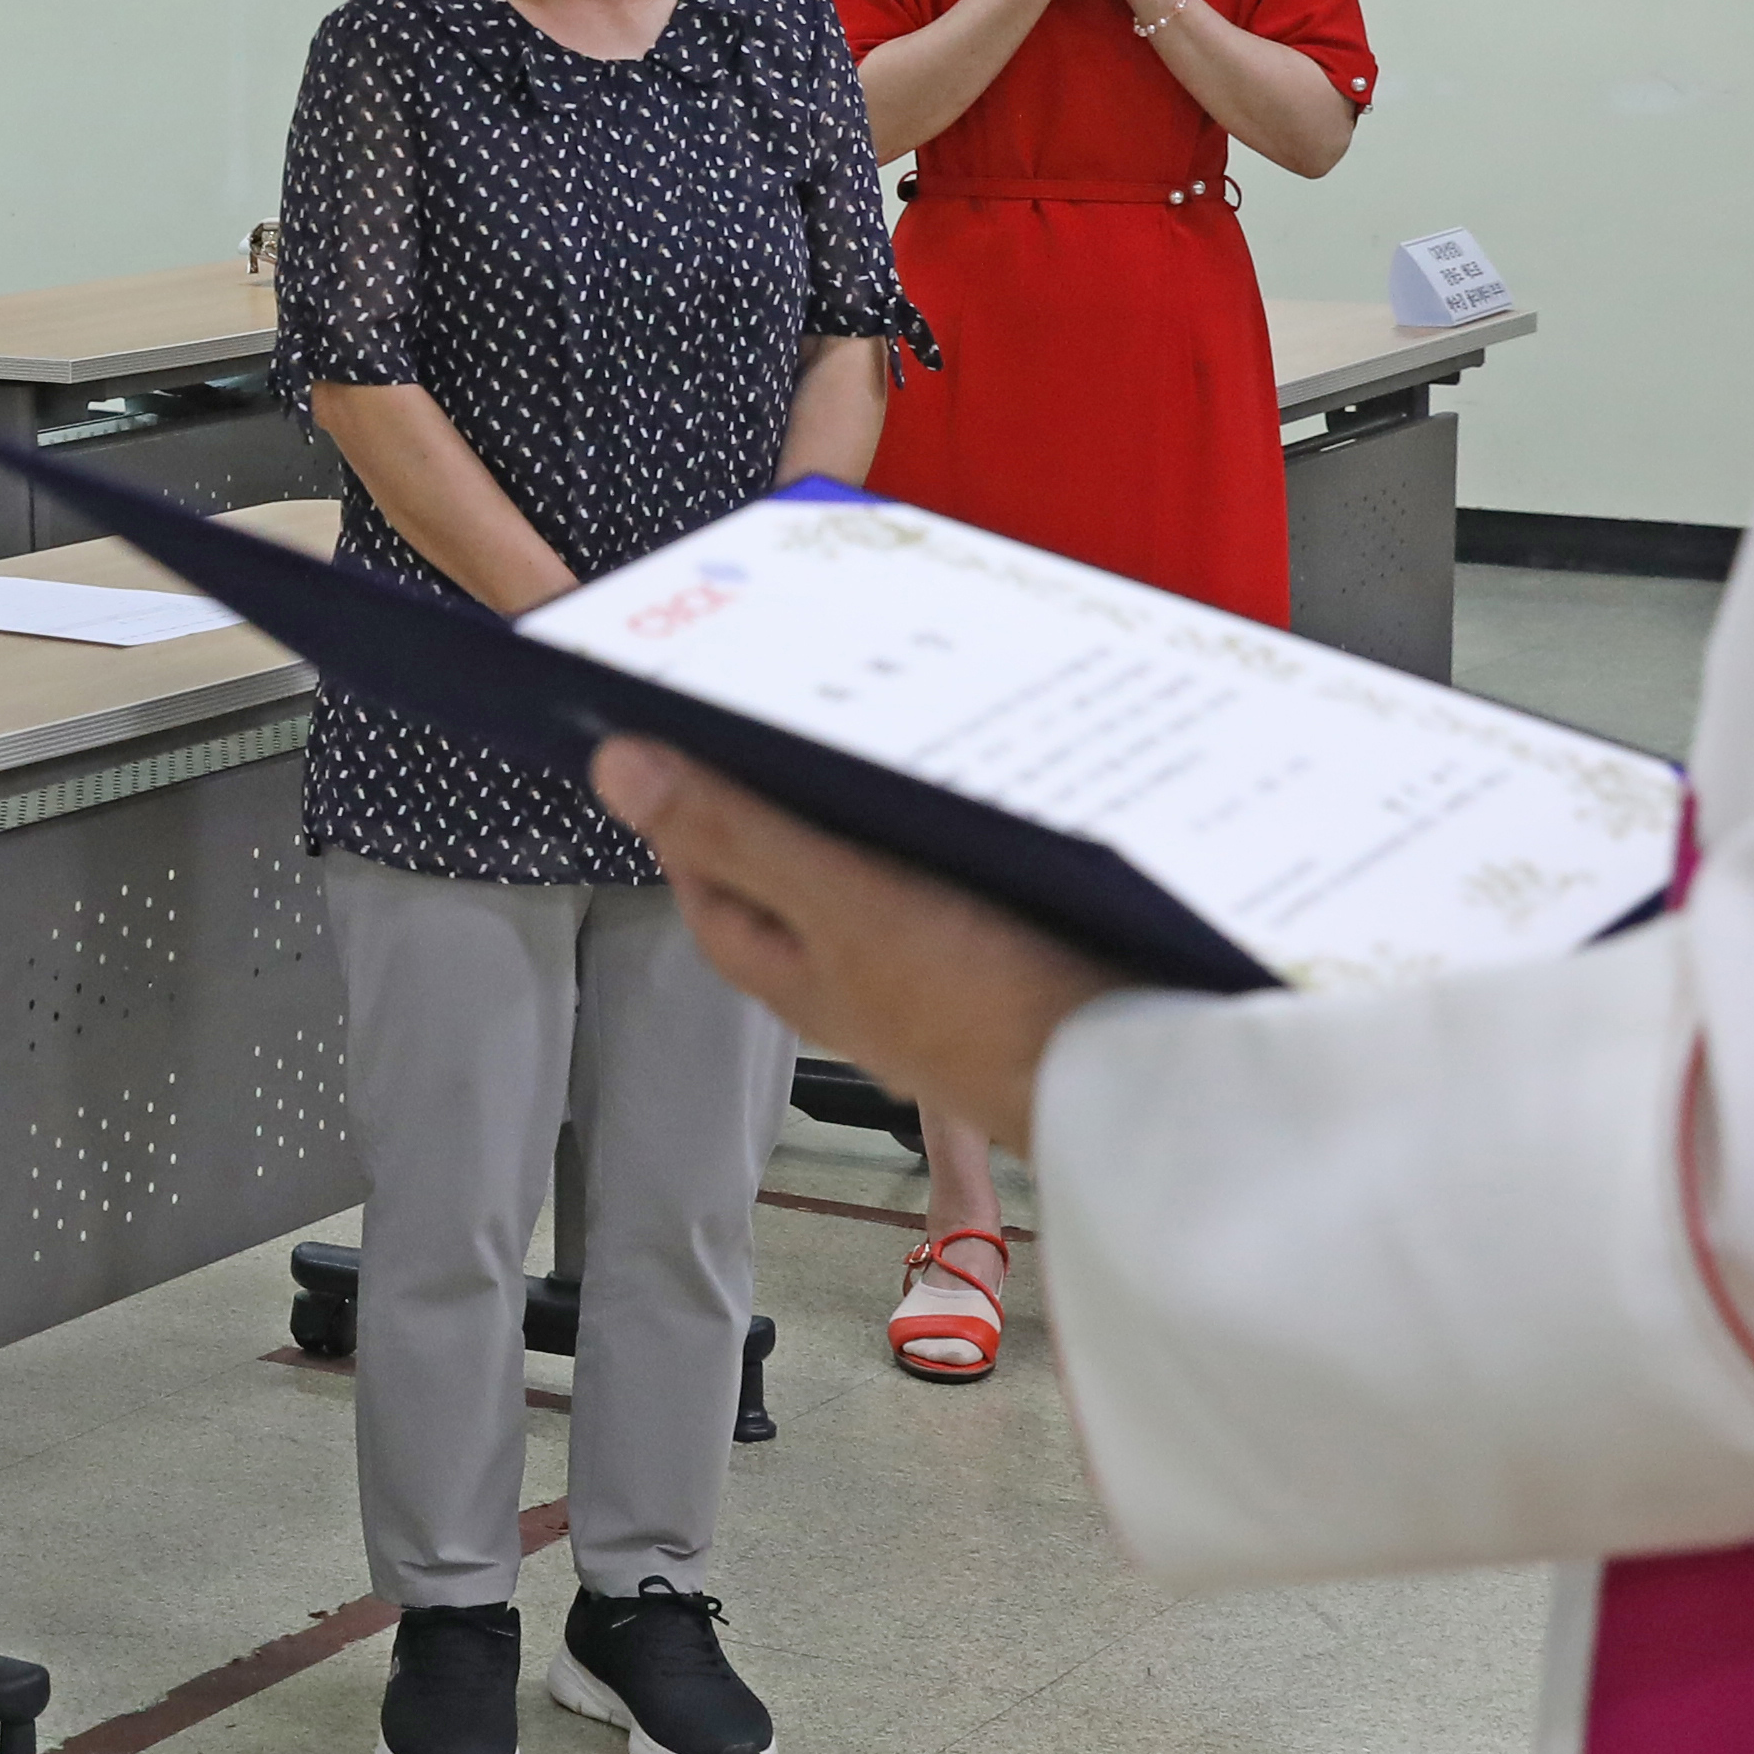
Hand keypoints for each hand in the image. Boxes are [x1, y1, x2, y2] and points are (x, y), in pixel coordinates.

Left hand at [590, 737, 1125, 1139]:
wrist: (1133, 1073)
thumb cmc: (989, 1013)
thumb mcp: (845, 904)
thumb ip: (739, 835)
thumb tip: (621, 769)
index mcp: (783, 961)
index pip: (698, 858)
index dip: (681, 782)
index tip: (683, 700)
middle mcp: (841, 962)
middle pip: (783, 845)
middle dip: (784, 768)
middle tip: (793, 680)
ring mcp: (917, 954)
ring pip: (869, 847)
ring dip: (875, 782)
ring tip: (891, 703)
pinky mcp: (988, 938)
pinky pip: (948, 856)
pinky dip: (950, 809)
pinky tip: (978, 765)